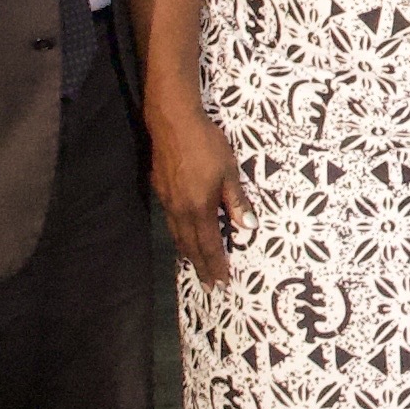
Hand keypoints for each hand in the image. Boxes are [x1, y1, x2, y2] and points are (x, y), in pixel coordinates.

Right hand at [149, 107, 245, 286]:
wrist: (172, 122)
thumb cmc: (206, 144)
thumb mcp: (229, 171)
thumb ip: (237, 201)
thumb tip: (248, 227)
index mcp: (199, 208)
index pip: (210, 244)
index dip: (216, 264)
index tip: (222, 283)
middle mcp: (180, 210)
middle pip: (191, 246)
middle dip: (201, 266)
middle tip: (208, 286)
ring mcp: (167, 201)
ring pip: (178, 235)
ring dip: (188, 253)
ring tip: (196, 267)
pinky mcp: (161, 190)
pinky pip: (171, 222)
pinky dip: (179, 236)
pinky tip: (182, 236)